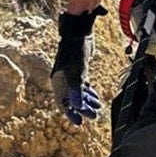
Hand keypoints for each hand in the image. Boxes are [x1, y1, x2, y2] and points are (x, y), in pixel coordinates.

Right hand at [51, 6, 105, 126]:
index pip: (62, 103)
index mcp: (58, 82)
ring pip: (78, 94)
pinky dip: (89, 92)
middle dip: (83, 108)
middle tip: (94, 115)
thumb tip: (78, 106)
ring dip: (87, 101)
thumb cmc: (75, 53)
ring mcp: (70, 76)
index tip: (79, 122)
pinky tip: (96, 97)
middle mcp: (62, 81)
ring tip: (98, 107)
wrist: (78, 34)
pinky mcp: (78, 71)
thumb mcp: (76, 73)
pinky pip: (82, 86)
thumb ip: (76, 90)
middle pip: (71, 100)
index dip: (70, 113)